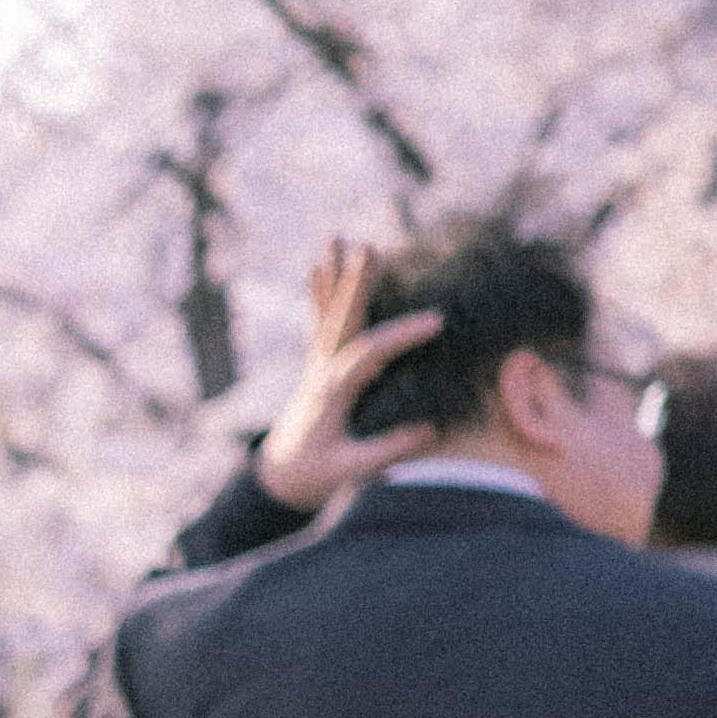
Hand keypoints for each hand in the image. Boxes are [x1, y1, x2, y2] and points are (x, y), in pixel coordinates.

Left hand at [251, 236, 446, 514]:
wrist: (278, 479)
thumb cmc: (315, 476)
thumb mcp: (351, 470)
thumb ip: (387, 450)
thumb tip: (429, 430)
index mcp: (332, 391)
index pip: (369, 352)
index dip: (401, 335)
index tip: (438, 321)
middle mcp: (321, 370)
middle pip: (342, 318)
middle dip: (358, 283)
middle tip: (369, 247)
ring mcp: (316, 365)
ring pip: (328, 312)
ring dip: (337, 276)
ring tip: (337, 238)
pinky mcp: (316, 366)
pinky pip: (319, 322)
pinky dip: (320, 294)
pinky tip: (318, 267)